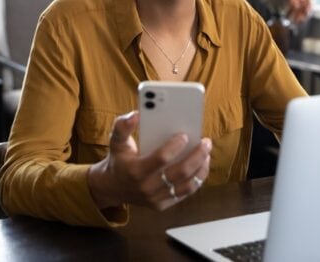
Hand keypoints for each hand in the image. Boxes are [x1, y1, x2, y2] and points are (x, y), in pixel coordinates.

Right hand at [87, 110, 211, 210]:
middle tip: (206, 142)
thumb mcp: (116, 141)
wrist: (112, 187)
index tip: (185, 135)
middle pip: (180, 172)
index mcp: (135, 171)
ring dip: (201, 168)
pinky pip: (185, 193)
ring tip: (207, 153)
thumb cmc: (119, 159)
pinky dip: (197, 179)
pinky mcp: (162, 205)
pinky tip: (202, 165)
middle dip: (197, 156)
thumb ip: (123, 126)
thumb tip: (136, 114)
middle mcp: (146, 187)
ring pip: (186, 185)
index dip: (175, 146)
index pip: (161, 158)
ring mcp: (155, 198)